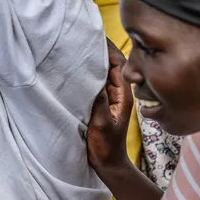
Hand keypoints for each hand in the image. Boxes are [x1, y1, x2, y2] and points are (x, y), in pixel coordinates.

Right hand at [87, 40, 133, 171]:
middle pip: (110, 65)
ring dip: (92, 61)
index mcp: (123, 95)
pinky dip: (87, 74)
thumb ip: (100, 101)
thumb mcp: (102, 123)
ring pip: (102, 74)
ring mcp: (109, 98)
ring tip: (77, 45)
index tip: (96, 35)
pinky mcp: (100, 104)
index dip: (108, 49)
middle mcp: (117, 93)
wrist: (108, 165)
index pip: (119, 65)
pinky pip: (95, 84)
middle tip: (84, 34)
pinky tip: (76, 68)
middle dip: (99, 50)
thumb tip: (95, 77)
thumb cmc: (106, 146)